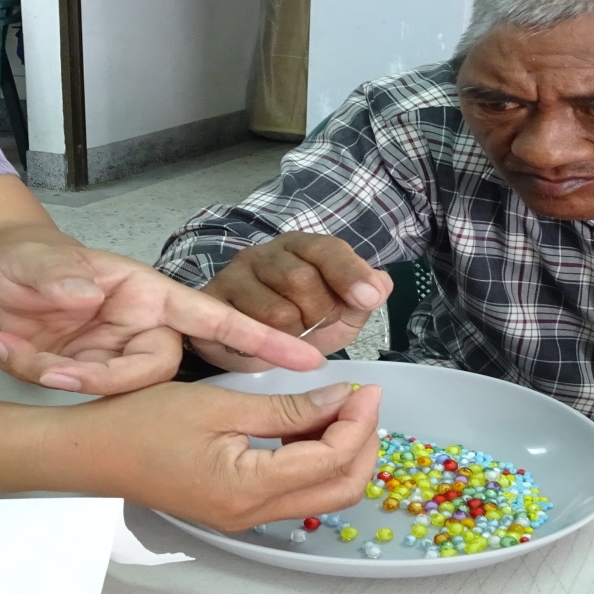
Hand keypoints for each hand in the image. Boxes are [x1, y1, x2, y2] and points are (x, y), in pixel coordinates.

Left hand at [0, 240, 326, 394]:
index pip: (213, 317)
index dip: (259, 339)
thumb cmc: (25, 256)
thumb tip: (87, 290)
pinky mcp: (84, 373)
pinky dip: (27, 369)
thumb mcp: (37, 260)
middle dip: (104, 375)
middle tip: (50, 365)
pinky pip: (70, 389)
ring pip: (111, 386)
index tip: (308, 358)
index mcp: (147, 292)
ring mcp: (112, 354)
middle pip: (156, 368)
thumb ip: (61, 274)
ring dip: (59, 373)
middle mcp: (138, 326)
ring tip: (9, 344)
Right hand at [70, 380, 383, 529]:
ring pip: (320, 493)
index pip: (330, 460)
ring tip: (340, 407)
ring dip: (341, 453)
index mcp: (249, 487)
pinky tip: (307, 424)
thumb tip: (339, 399)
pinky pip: (292, 490)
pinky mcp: (235, 508)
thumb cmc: (141, 421)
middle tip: (364, 401)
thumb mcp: (220, 403)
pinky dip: (312, 459)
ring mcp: (244, 516)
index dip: (358, 422)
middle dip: (363, 444)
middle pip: (339, 490)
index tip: (367, 387)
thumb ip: (285, 407)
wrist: (91, 451)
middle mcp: (253, 513)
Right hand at [196, 233, 392, 370]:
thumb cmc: (296, 324)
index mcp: (300, 247)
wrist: (242, 346)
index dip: (350, 273)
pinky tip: (267, 346)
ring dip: (293, 336)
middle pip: (302, 279)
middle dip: (319, 313)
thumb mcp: (339, 314)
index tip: (369, 298)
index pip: (327, 249)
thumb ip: (362, 298)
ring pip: (278, 311)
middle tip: (316, 325)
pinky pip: (248, 330)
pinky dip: (267, 346)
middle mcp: (265, 253)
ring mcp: (235, 275)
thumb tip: (380, 284)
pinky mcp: (213, 302)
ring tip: (288, 337)